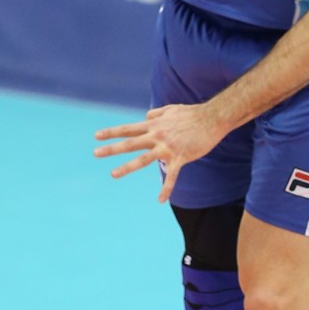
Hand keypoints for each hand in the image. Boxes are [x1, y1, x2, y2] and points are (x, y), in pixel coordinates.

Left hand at [94, 102, 224, 201]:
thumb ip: (157, 113)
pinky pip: (172, 176)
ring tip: (113, 174)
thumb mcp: (171, 109)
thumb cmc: (193, 113)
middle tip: (96, 153)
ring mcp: (167, 147)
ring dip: (127, 167)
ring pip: (143, 159)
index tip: (97, 136)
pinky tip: (161, 200)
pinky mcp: (180, 157)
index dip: (112, 132)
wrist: (212, 119)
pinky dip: (166, 188)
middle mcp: (157, 136)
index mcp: (154, 125)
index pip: (129, 129)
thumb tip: (146, 117)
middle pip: (130, 143)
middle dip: (112, 148)